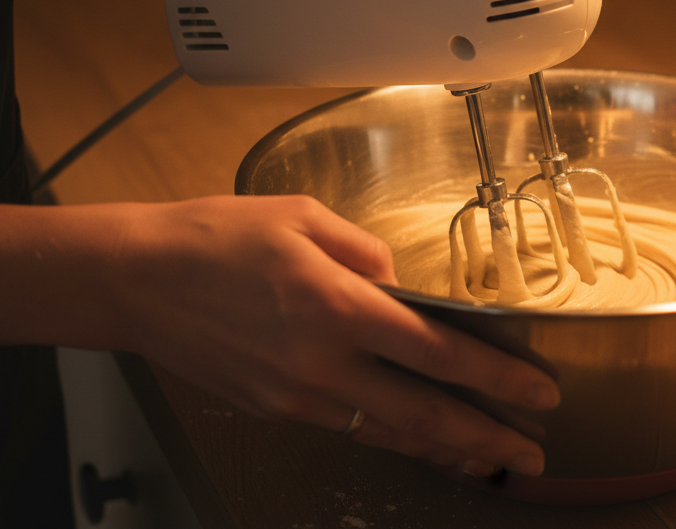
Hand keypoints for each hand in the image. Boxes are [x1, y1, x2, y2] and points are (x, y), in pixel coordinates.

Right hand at [116, 194, 557, 475]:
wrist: (138, 280)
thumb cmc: (217, 237)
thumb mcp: (303, 218)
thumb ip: (365, 252)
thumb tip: (400, 284)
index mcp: (337, 306)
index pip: (438, 351)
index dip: (496, 376)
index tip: (537, 391)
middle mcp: (323, 362)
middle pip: (424, 413)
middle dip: (488, 437)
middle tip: (533, 453)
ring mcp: (298, 395)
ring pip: (389, 432)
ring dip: (445, 447)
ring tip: (488, 458)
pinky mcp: (276, 407)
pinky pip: (350, 427)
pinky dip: (393, 437)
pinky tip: (416, 438)